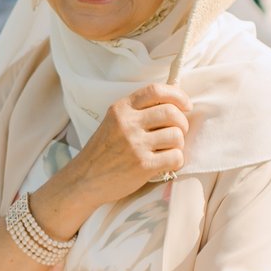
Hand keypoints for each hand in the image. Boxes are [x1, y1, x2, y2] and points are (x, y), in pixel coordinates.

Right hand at [37, 82, 192, 233]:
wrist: (84, 179)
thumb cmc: (104, 151)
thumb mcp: (114, 122)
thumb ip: (138, 111)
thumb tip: (175, 105)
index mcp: (122, 109)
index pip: (156, 91)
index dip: (178, 96)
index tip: (186, 105)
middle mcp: (128, 124)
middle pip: (172, 113)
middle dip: (182, 123)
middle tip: (178, 132)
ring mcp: (135, 145)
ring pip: (176, 136)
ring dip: (178, 144)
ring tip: (168, 150)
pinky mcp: (143, 165)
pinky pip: (175, 157)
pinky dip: (176, 161)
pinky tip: (166, 164)